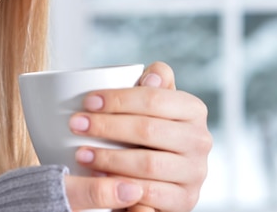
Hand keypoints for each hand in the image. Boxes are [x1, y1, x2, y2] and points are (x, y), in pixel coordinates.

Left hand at [64, 62, 211, 211]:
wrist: (159, 176)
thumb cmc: (149, 131)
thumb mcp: (152, 103)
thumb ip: (154, 81)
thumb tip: (150, 77)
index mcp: (193, 109)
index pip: (154, 98)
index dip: (118, 99)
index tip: (88, 102)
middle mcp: (200, 140)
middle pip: (148, 129)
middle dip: (107, 127)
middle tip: (77, 125)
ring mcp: (195, 172)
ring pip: (148, 163)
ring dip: (110, 158)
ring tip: (81, 154)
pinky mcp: (185, 200)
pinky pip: (150, 194)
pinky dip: (122, 186)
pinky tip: (100, 178)